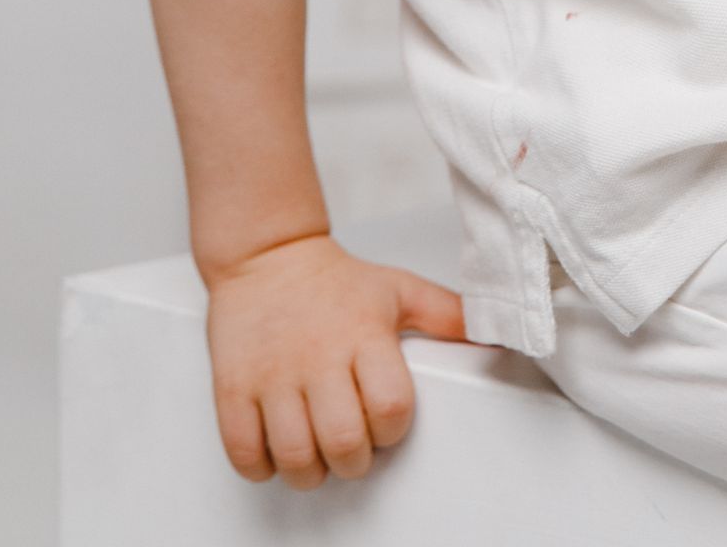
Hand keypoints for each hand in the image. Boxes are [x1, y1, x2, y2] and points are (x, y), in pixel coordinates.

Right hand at [204, 231, 477, 489]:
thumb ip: (445, 314)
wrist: (267, 255)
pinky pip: (245, 452)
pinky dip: (262, 466)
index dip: (393, 427)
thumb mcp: (397, 289)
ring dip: (310, 470)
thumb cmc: (337, 282)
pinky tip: (275, 446)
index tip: (386, 420)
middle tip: (351, 445)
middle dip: (354, 460)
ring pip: (295, 456)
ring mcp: (272, 374)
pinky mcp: (233, 386)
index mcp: (363, 334)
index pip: (391, 406)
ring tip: (315, 451)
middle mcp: (317, 356)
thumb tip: (494, 336)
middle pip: (344, 441)